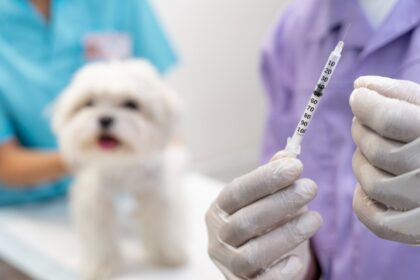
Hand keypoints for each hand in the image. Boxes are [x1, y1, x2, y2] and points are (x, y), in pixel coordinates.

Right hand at [206, 151, 321, 278]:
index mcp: (218, 211)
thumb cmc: (261, 223)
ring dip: (287, 234)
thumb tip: (288, 154)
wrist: (253, 265)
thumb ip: (272, 178)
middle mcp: (217, 238)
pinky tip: (298, 259)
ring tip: (316, 218)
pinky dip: (280, 272)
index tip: (297, 166)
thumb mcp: (263, 199)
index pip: (236, 192)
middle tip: (311, 188)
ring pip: (251, 254)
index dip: (265, 179)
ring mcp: (227, 265)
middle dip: (281, 203)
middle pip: (245, 221)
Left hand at [350, 76, 419, 243]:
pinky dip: (363, 199)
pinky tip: (370, 181)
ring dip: (361, 161)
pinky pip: (375, 219)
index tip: (358, 96)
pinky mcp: (417, 230)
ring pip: (372, 182)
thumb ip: (399, 94)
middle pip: (377, 150)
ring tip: (370, 149)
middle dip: (362, 130)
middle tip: (363, 122)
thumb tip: (360, 85)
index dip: (366, 104)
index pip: (391, 119)